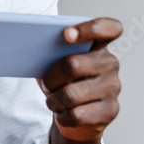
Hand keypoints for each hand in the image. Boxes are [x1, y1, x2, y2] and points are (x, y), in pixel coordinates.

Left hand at [40, 17, 121, 143]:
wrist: (75, 116)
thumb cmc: (63, 83)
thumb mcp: (55, 64)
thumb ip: (51, 52)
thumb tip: (30, 49)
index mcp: (98, 45)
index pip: (108, 28)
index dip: (89, 28)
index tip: (66, 33)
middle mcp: (110, 63)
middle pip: (72, 65)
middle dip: (51, 78)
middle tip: (46, 84)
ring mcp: (113, 87)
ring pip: (71, 94)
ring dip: (53, 100)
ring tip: (53, 100)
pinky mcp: (110, 111)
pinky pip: (76, 115)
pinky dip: (62, 116)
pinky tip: (63, 113)